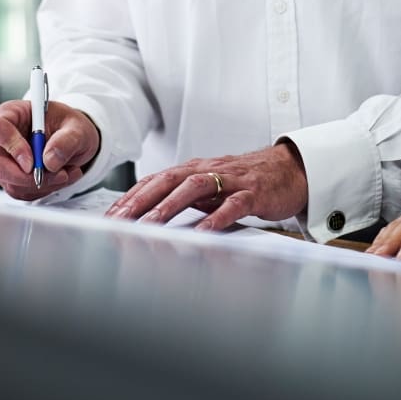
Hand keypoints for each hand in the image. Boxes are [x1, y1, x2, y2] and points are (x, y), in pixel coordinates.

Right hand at [0, 100, 99, 200]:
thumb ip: (67, 140)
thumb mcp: (77, 126)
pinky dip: (45, 189)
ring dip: (43, 184)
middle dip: (29, 176)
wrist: (72, 141)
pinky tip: (60, 176)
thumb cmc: (69, 127)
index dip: (12, 146)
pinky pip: (22, 192)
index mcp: (11, 114)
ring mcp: (3, 161)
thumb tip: (49, 160)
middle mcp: (1, 139)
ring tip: (67, 171)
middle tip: (58, 174)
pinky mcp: (11, 179)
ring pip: (12, 183)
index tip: (32, 162)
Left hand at [105, 141, 307, 230]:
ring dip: (170, 205)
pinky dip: (218, 216)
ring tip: (152, 224)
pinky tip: (205, 230)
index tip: (110, 216)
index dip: (132, 196)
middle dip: (142, 200)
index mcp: (195, 169)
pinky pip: (234, 203)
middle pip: (169, 180)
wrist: (290, 168)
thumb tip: (149, 213)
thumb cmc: (246, 181)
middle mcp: (209, 170)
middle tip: (120, 221)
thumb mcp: (210, 186)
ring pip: (195, 187)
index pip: (156, 180)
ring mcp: (232, 180)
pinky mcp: (254, 192)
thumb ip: (184, 197)